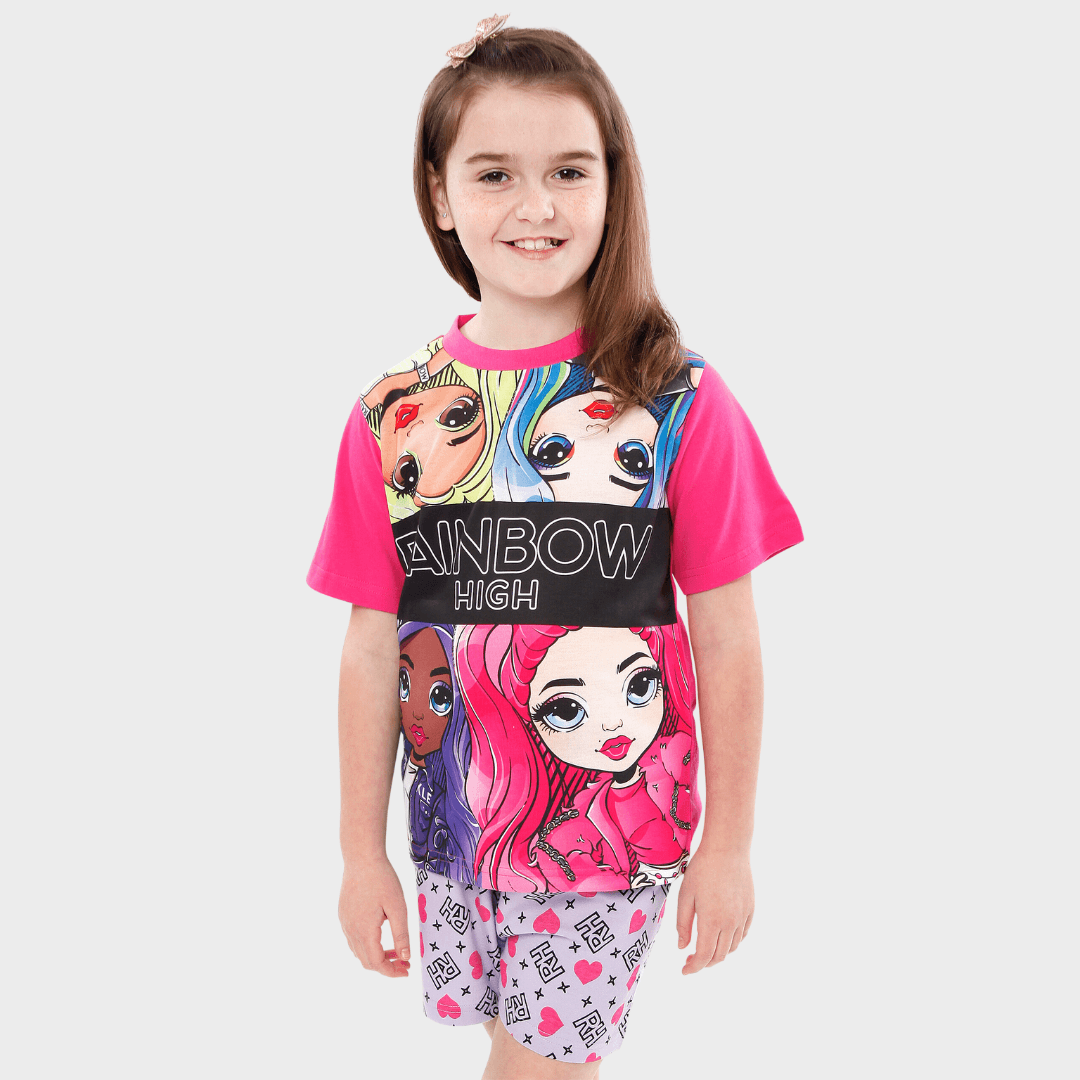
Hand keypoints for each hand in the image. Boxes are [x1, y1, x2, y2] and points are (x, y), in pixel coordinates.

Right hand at [339, 857, 410, 977]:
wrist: (361, 857)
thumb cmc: (382, 879)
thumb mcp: (398, 907)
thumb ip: (401, 934)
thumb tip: (406, 958)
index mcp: (364, 930)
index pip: (376, 963)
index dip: (391, 972)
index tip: (406, 971)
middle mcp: (351, 930)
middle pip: (366, 961)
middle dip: (386, 966)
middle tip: (404, 963)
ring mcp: (345, 922)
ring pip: (358, 951)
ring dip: (376, 956)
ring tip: (396, 951)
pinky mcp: (343, 914)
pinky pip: (353, 939)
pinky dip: (367, 945)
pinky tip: (381, 935)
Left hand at [675, 846, 754, 973]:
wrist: (727, 849)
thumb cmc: (702, 870)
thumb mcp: (685, 896)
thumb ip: (683, 924)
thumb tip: (683, 948)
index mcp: (712, 921)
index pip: (704, 956)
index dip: (694, 967)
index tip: (685, 971)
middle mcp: (730, 923)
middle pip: (719, 955)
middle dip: (705, 963)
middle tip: (691, 960)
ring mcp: (743, 917)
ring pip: (732, 947)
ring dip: (719, 953)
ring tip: (705, 947)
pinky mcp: (750, 909)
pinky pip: (742, 933)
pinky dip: (732, 941)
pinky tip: (722, 935)